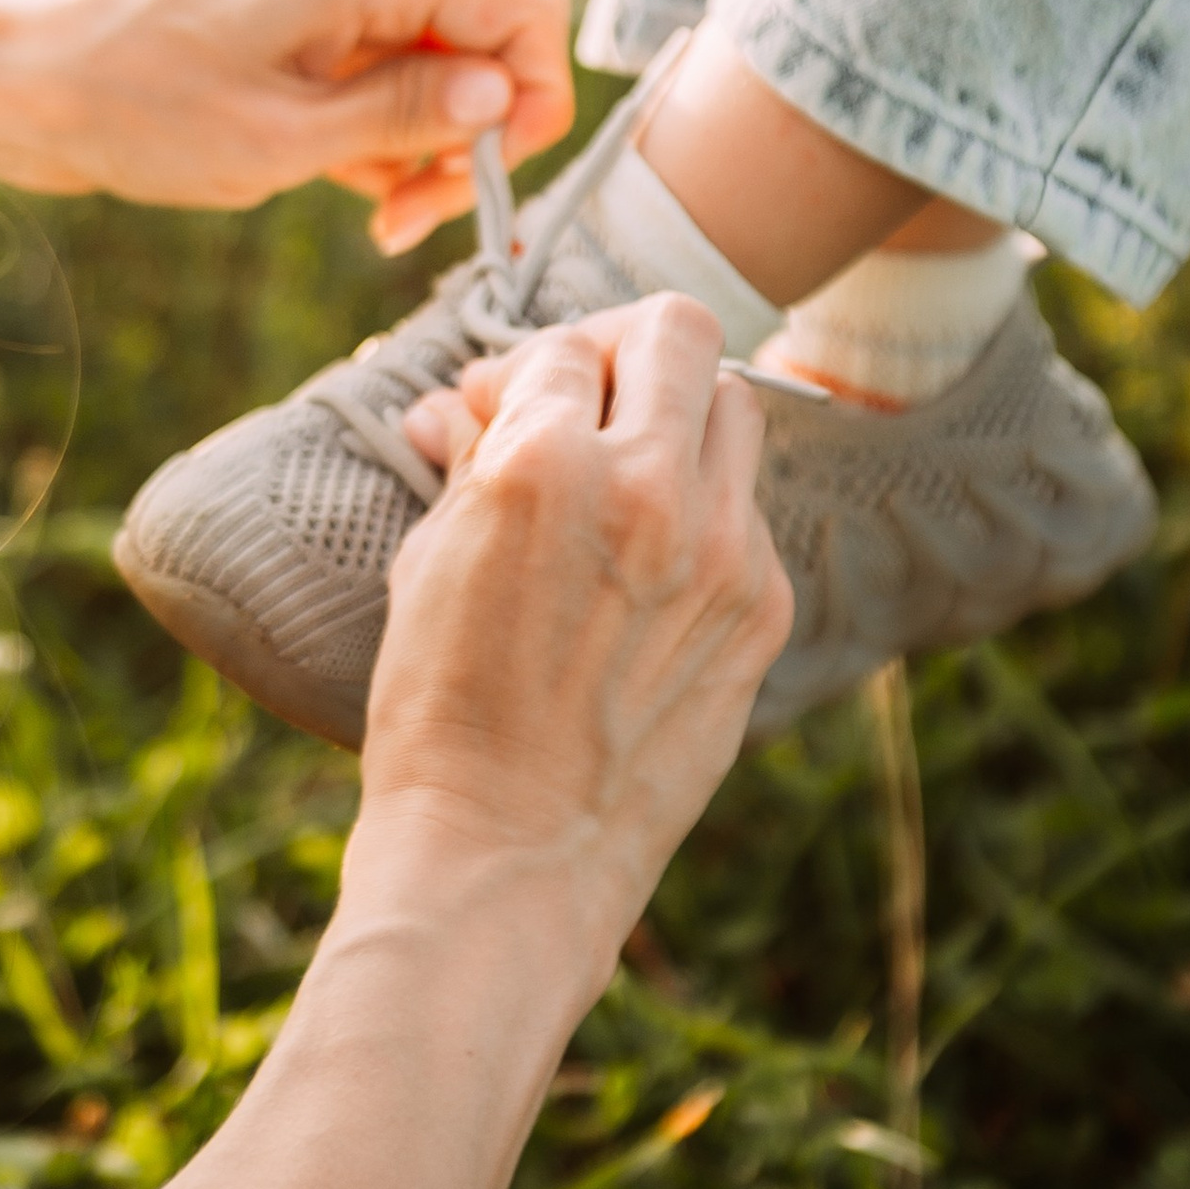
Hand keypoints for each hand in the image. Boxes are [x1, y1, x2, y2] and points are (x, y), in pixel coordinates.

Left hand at [0, 0, 572, 249]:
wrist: (19, 79)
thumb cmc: (136, 107)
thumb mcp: (281, 138)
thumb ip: (402, 115)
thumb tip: (506, 98)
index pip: (522, 3)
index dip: (535, 94)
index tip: (487, 179)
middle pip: (488, 33)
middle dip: (480, 131)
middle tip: (417, 217)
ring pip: (438, 61)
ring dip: (427, 143)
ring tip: (375, 216)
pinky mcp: (296, 21)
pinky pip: (381, 70)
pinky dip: (380, 130)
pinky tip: (339, 182)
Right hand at [354, 300, 788, 959]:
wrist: (508, 854)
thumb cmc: (439, 711)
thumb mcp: (426, 562)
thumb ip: (466, 458)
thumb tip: (459, 402)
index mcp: (544, 463)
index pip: (555, 348)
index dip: (516, 372)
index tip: (496, 409)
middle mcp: (648, 488)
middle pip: (676, 333)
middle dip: (619, 352)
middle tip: (585, 395)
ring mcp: (723, 549)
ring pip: (734, 408)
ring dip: (677, 419)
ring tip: (626, 472)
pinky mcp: (762, 608)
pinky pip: (748, 511)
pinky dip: (703, 513)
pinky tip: (649, 568)